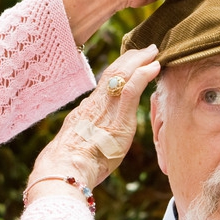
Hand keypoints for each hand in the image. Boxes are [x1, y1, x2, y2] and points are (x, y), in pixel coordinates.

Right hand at [27, 44, 160, 198]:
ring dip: (139, 60)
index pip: (104, 85)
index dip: (118, 71)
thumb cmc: (69, 166)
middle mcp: (94, 104)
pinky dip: (143, 74)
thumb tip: (88, 138)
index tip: (129, 63)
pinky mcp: (118, 118)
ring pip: (122, 74)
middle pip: (112, 73)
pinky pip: (131, 89)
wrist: (65, 169)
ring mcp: (105, 108)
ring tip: (152, 52)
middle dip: (129, 59)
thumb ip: (85, 138)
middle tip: (145, 49)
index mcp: (86, 112)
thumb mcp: (77, 148)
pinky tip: (154, 67)